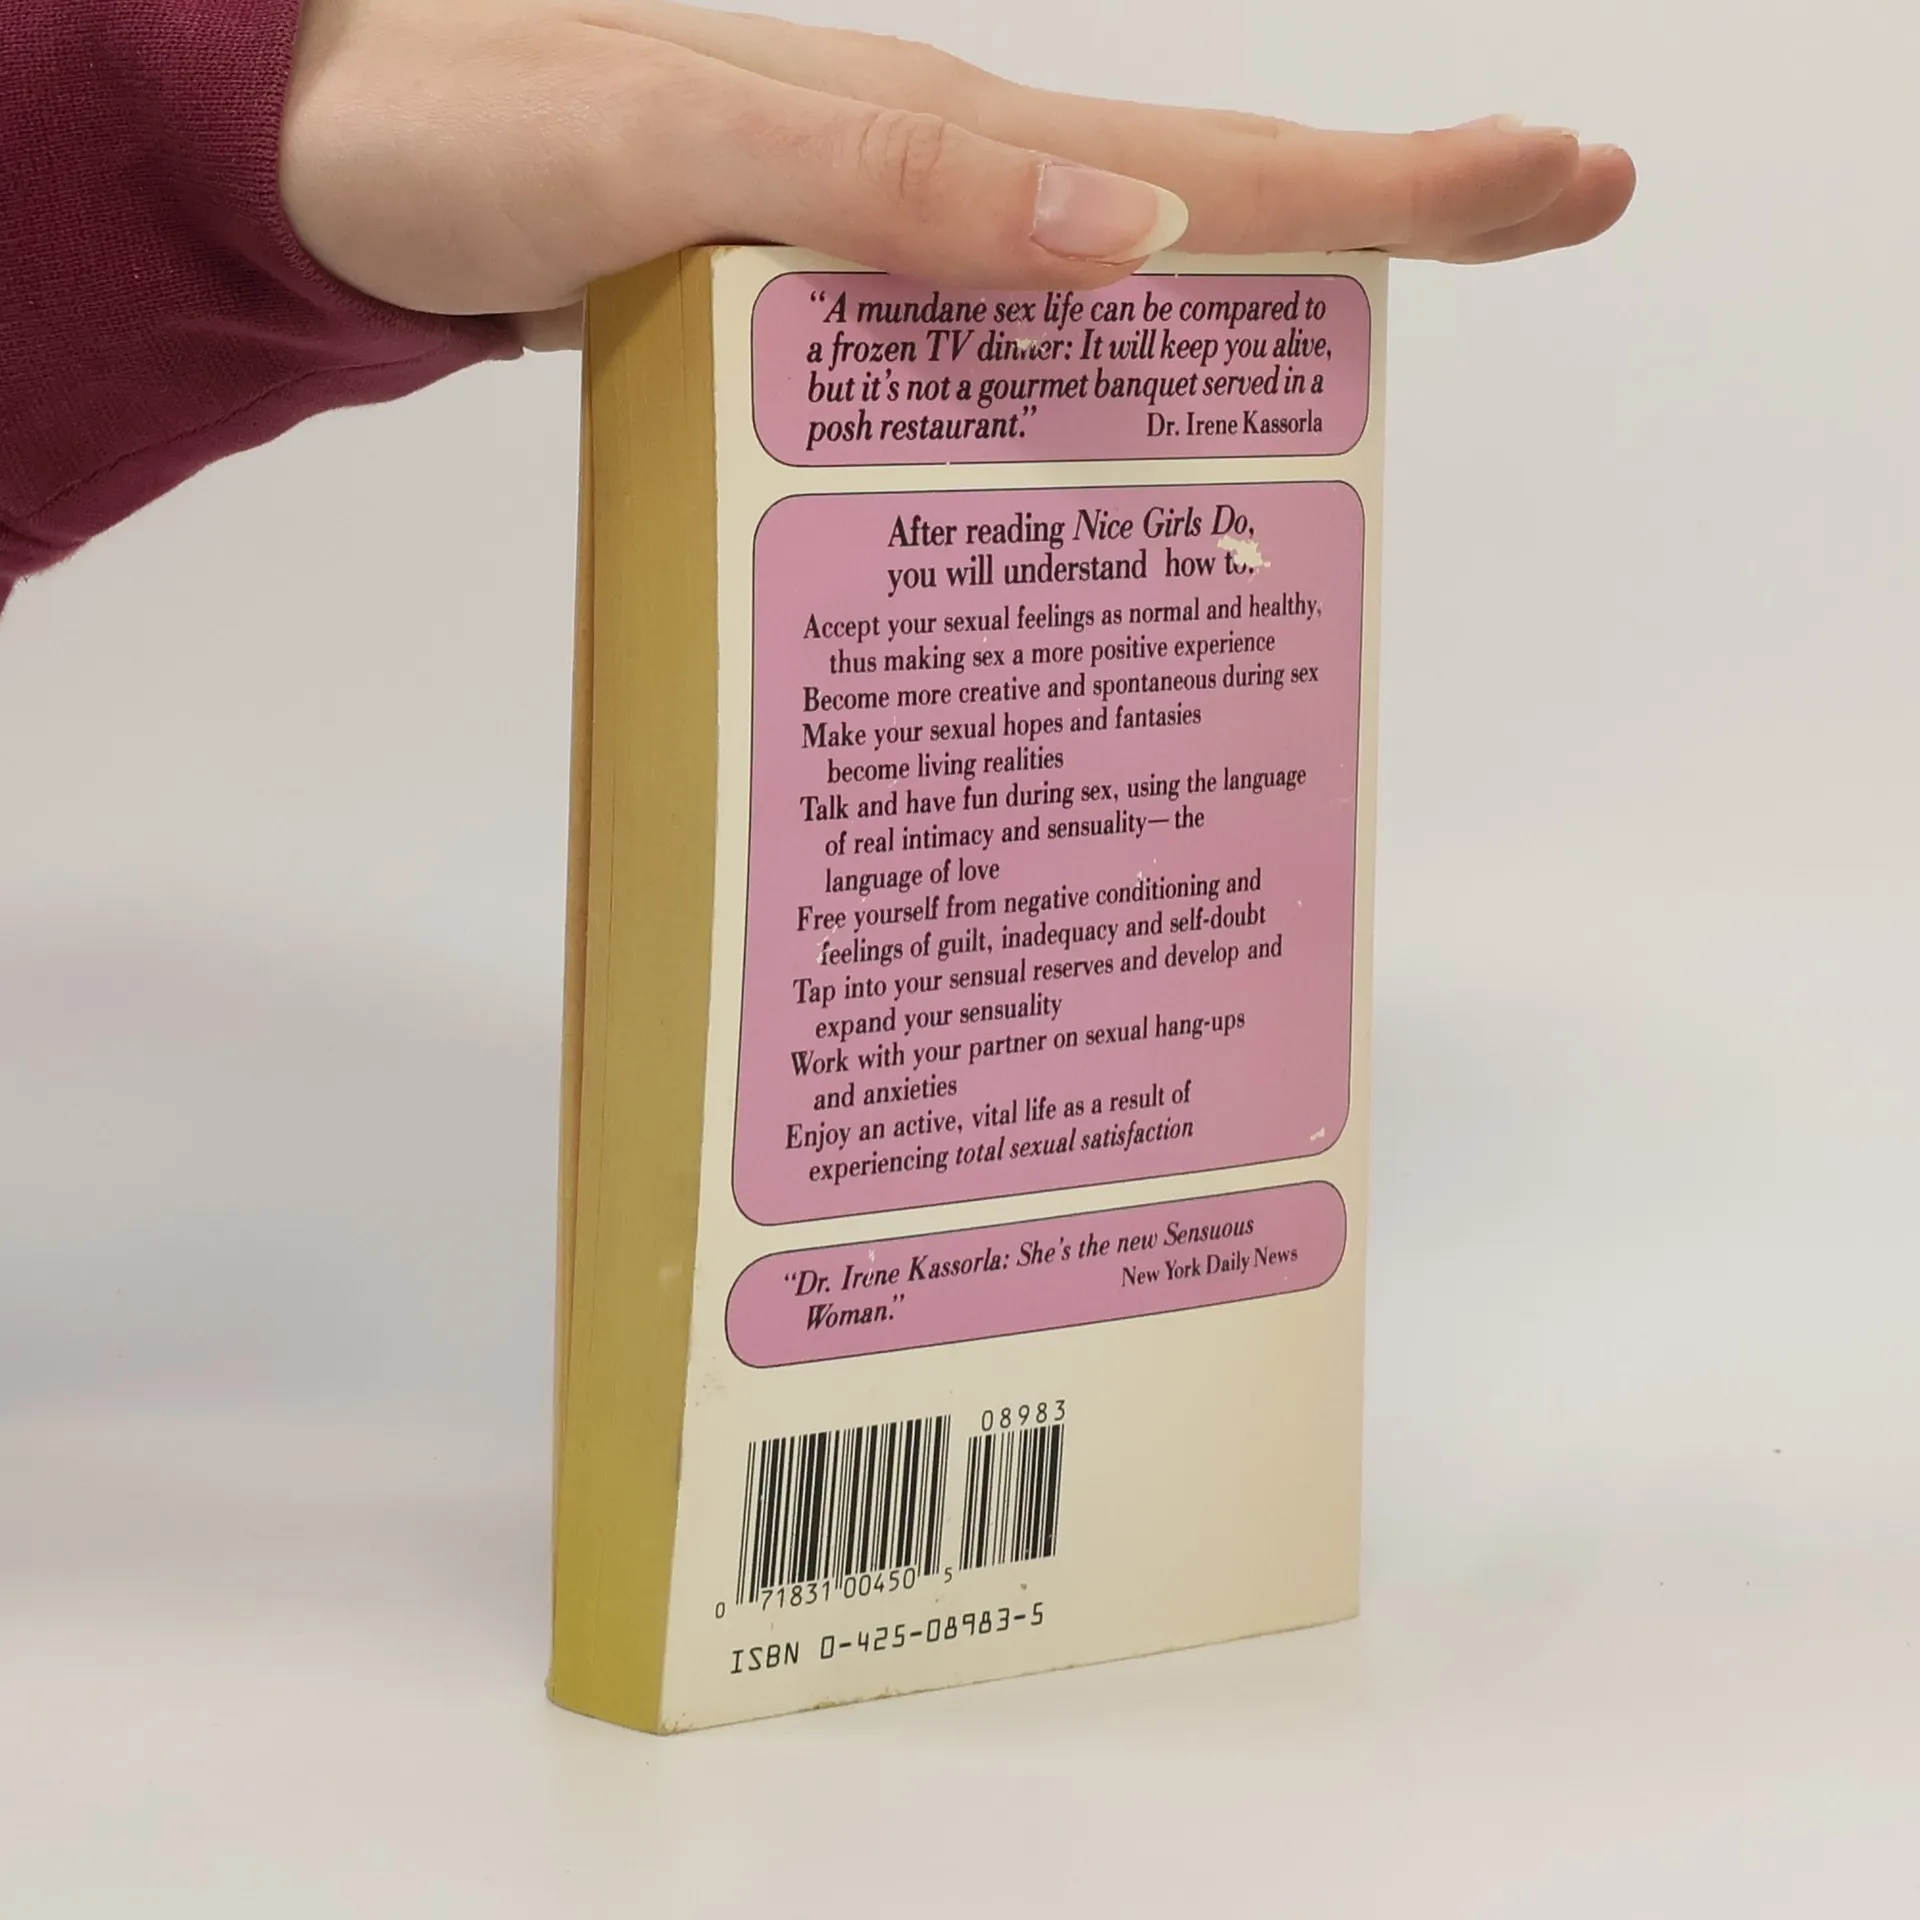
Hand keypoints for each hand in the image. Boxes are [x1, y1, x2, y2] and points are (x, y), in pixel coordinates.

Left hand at [281, 0, 1635, 347]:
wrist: (342, 162)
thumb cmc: (473, 143)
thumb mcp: (669, 151)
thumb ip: (883, 186)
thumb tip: (1128, 237)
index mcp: (935, 143)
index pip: (1211, 163)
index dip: (1393, 182)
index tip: (1561, 172)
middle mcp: (945, 189)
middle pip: (1209, 205)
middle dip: (1392, 216)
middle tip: (1551, 209)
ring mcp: (898, 249)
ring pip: (1127, 283)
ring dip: (1271, 309)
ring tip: (1394, 356)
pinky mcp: (838, 307)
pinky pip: (1011, 349)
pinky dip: (1110, 382)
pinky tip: (1137, 437)